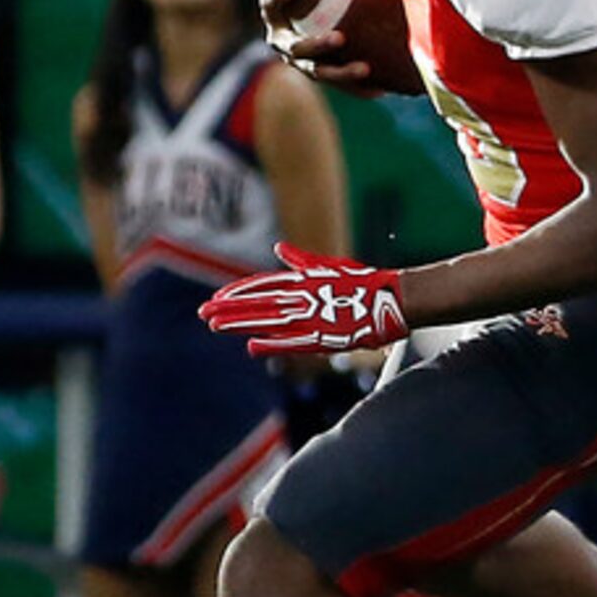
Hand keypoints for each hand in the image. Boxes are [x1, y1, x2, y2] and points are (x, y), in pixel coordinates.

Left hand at [200, 242, 408, 355]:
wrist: (393, 299)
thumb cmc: (365, 282)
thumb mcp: (330, 266)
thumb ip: (302, 260)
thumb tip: (279, 249)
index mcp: (302, 280)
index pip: (260, 285)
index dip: (236, 292)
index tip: (216, 299)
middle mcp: (303, 296)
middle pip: (257, 302)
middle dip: (228, 307)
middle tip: (203, 312)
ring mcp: (312, 316)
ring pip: (268, 319)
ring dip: (240, 323)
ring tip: (215, 326)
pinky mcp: (325, 335)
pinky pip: (293, 341)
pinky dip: (272, 344)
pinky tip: (251, 347)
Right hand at [259, 0, 390, 91]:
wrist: (320, 38)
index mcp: (278, 17)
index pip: (269, 6)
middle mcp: (285, 43)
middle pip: (295, 48)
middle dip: (316, 45)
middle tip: (339, 37)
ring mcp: (302, 65)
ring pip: (319, 73)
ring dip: (341, 72)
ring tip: (365, 68)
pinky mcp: (323, 79)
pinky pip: (340, 88)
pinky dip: (358, 88)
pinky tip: (379, 88)